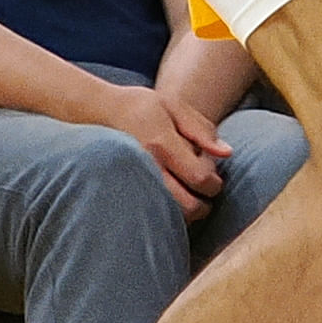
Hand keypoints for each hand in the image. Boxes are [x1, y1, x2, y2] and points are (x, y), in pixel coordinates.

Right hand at [91, 86, 229, 214]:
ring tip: (187, 198)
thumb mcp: (173, 106)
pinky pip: (150, 215)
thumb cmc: (139, 106)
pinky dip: (165, 215)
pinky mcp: (123, 192)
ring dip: (185, 214)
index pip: (200, 178)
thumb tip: (226, 154)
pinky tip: (168, 201)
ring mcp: (132, 182)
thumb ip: (201, 129)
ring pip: (168, 216)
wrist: (95, 112)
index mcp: (161, 143)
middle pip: (187, 206)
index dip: (214, 184)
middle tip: (204, 195)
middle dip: (204, 206)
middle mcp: (146, 167)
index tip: (214, 180)